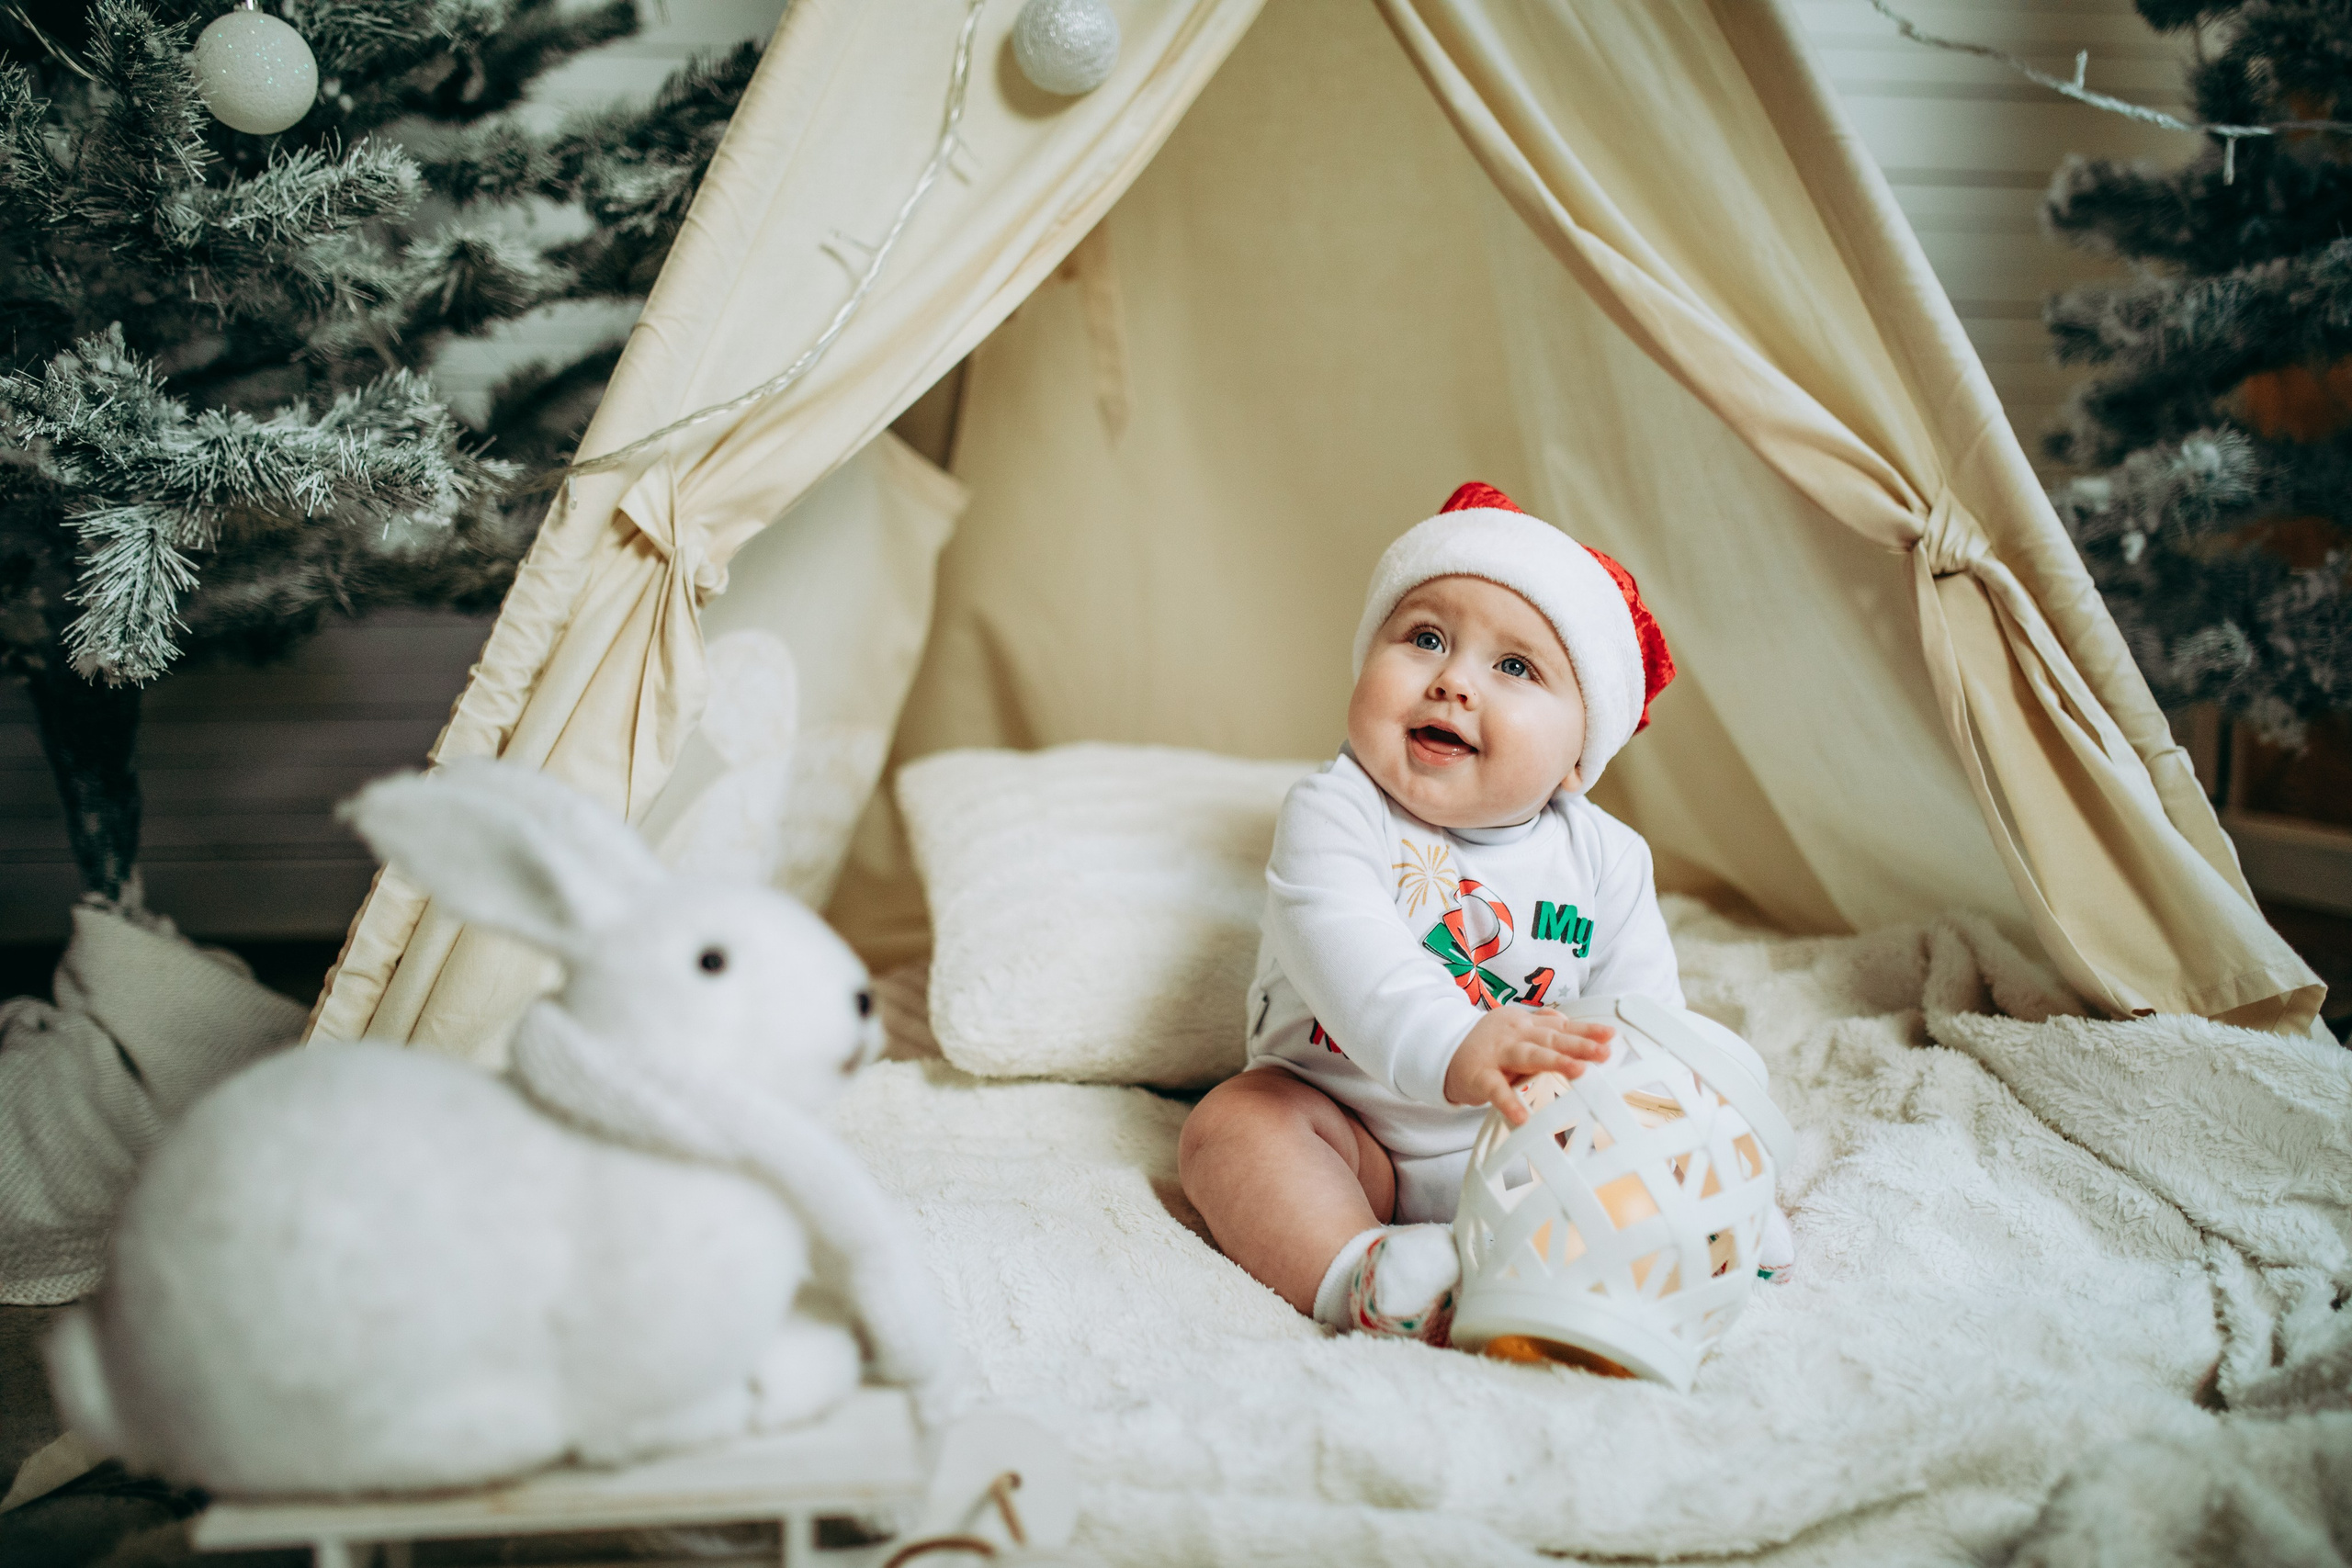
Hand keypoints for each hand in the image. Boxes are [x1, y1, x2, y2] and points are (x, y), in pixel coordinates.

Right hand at [1443, 1008, 1613, 1126]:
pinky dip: (1508, 1102)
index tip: (1611, 1036)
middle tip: (1604, 1053)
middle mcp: (1515, 1035)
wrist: (1442, 1050)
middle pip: (1550, 1038)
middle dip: (1579, 1045)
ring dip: (1554, 1062)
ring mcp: (1496, 1054)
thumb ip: (1542, 1024)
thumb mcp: (1516, 1028)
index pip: (1561, 1027)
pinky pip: (1495, 1090)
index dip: (1586, 1031)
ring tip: (1580, 1071)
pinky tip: (1522, 1117)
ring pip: (1529, 1055)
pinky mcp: (1479, 1076)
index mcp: (1526, 1025)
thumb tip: (1571, 1020)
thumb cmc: (1488, 1044)